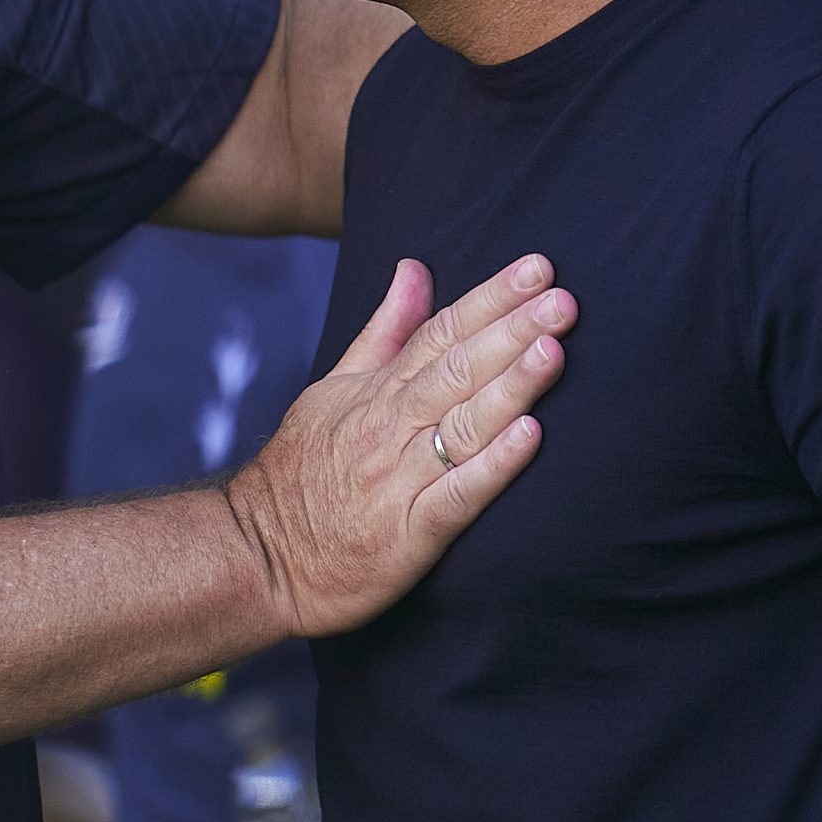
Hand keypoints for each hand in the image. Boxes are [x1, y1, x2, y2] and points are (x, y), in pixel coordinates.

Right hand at [227, 255, 572, 637]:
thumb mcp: (335, 388)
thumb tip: (415, 267)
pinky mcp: (410, 534)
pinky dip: (492, 465)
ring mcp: (400, 479)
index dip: (491, 298)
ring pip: (463, 424)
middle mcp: (392, 426)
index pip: (441, 331)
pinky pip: (457, 494)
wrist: (258, 554)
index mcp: (378, 390)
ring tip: (552, 351)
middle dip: (512, 331)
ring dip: (510, 385)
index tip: (538, 268)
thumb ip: (385, 331)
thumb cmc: (301, 471)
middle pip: (458, 368)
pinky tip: (529, 437)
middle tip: (563, 299)